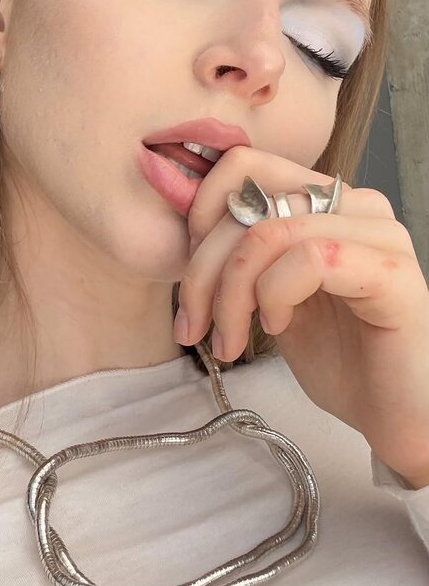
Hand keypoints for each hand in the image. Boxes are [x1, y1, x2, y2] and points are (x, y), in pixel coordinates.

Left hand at [175, 146, 428, 487]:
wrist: (397, 419)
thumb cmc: (342, 360)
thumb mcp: (273, 297)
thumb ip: (244, 256)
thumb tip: (188, 232)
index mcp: (327, 202)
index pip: (246, 166)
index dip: (201, 213)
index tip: (188, 276)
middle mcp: (356, 205)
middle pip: (249, 199)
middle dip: (203, 268)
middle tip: (193, 326)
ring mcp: (379, 234)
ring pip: (270, 230)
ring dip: (232, 293)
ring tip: (229, 341)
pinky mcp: (392, 273)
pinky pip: (310, 258)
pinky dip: (275, 295)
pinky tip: (277, 327)